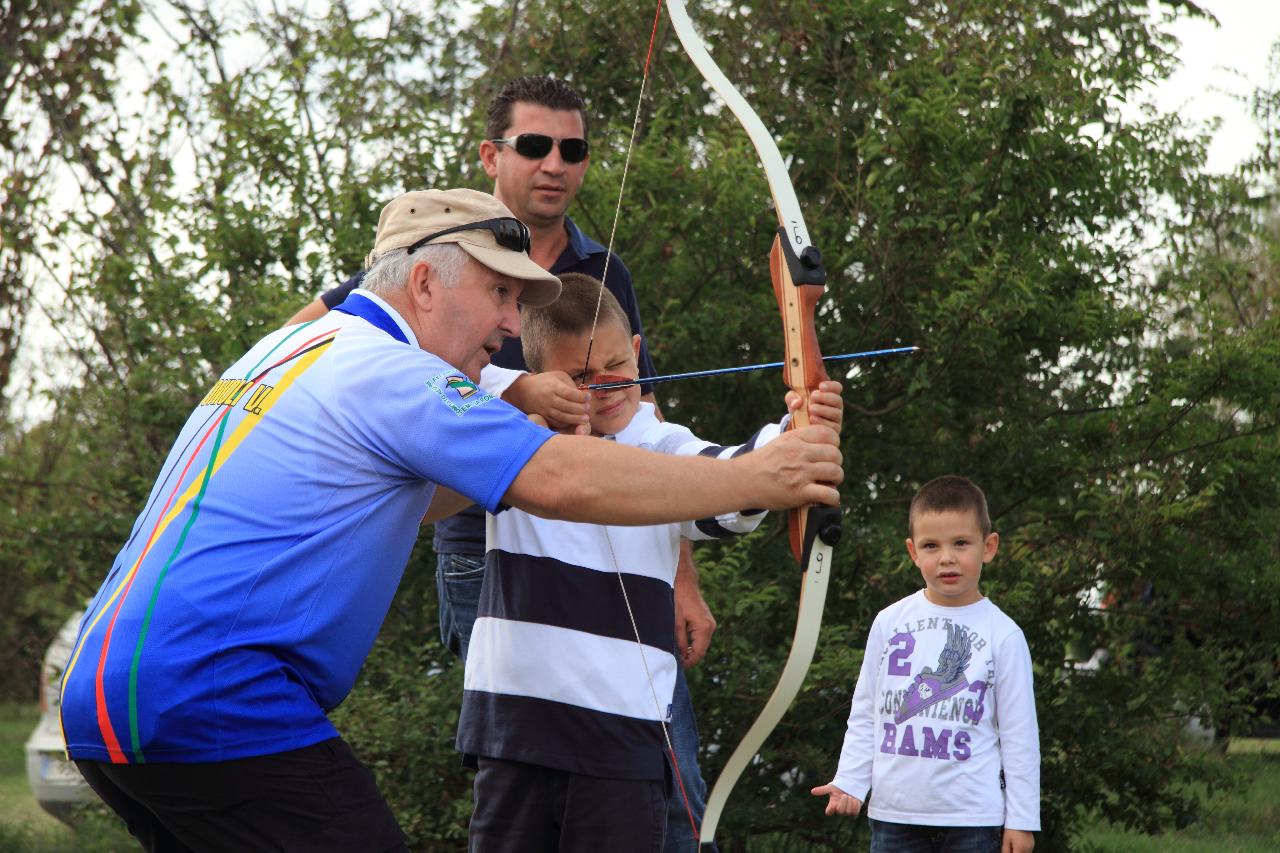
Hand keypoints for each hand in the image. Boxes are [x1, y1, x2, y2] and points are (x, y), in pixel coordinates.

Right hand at [505, 372, 589, 434]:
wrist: (524, 391)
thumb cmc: (545, 381)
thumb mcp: (558, 376)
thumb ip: (570, 384)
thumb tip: (582, 395)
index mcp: (553, 387)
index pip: (570, 393)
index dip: (581, 397)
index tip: (588, 397)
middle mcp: (549, 399)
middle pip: (567, 406)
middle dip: (581, 409)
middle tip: (588, 408)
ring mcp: (545, 409)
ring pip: (563, 417)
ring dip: (576, 419)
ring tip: (586, 419)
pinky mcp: (544, 417)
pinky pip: (557, 423)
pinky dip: (567, 423)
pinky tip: (574, 422)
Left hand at [674, 542, 714, 666]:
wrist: (684, 580)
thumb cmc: (678, 597)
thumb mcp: (675, 621)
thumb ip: (679, 640)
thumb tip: (680, 657)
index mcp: (704, 628)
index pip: (698, 653)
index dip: (688, 663)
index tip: (676, 666)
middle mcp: (710, 626)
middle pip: (701, 650)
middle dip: (689, 657)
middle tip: (673, 660)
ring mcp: (710, 623)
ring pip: (700, 644)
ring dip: (690, 649)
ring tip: (675, 651)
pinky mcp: (706, 620)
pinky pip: (700, 636)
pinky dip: (692, 641)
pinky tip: (680, 642)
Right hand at [738, 425, 841, 508]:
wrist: (743, 481)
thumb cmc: (763, 463)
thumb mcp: (780, 442)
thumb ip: (801, 440)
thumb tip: (823, 443)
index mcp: (795, 438)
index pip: (828, 433)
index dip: (834, 443)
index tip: (829, 451)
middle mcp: (799, 453)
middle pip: (835, 454)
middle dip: (836, 463)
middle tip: (829, 470)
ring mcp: (800, 473)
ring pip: (835, 472)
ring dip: (836, 479)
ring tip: (828, 483)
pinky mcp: (800, 492)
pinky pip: (829, 494)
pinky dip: (833, 499)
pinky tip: (827, 499)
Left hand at [786, 380, 842, 432]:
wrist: (799, 426)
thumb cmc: (799, 408)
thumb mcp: (793, 400)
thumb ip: (792, 397)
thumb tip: (797, 403)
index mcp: (829, 395)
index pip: (837, 387)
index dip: (831, 386)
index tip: (820, 386)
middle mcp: (835, 406)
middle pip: (838, 400)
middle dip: (825, 397)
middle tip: (813, 396)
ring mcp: (836, 419)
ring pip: (836, 413)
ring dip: (823, 410)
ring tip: (811, 409)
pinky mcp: (834, 430)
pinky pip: (832, 426)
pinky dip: (822, 422)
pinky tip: (812, 419)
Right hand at [809, 783, 861, 816]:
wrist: (851, 785)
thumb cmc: (839, 786)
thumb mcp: (831, 787)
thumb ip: (822, 790)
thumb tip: (812, 791)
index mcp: (832, 804)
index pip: (829, 812)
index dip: (831, 810)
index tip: (833, 804)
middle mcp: (839, 809)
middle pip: (840, 811)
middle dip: (843, 803)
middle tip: (845, 795)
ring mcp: (847, 811)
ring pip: (848, 812)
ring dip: (850, 803)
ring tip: (850, 796)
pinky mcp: (855, 811)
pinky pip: (855, 812)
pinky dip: (855, 805)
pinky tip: (855, 799)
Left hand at [1003, 828, 1033, 852]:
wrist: (1020, 819)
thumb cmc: (1011, 829)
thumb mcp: (1006, 840)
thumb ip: (1005, 850)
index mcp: (1020, 849)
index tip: (1009, 850)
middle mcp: (1027, 849)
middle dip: (1016, 852)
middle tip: (1011, 847)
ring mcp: (1031, 847)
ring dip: (1020, 852)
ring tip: (1015, 844)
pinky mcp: (1033, 844)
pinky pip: (1028, 851)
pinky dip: (1023, 850)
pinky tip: (1019, 843)